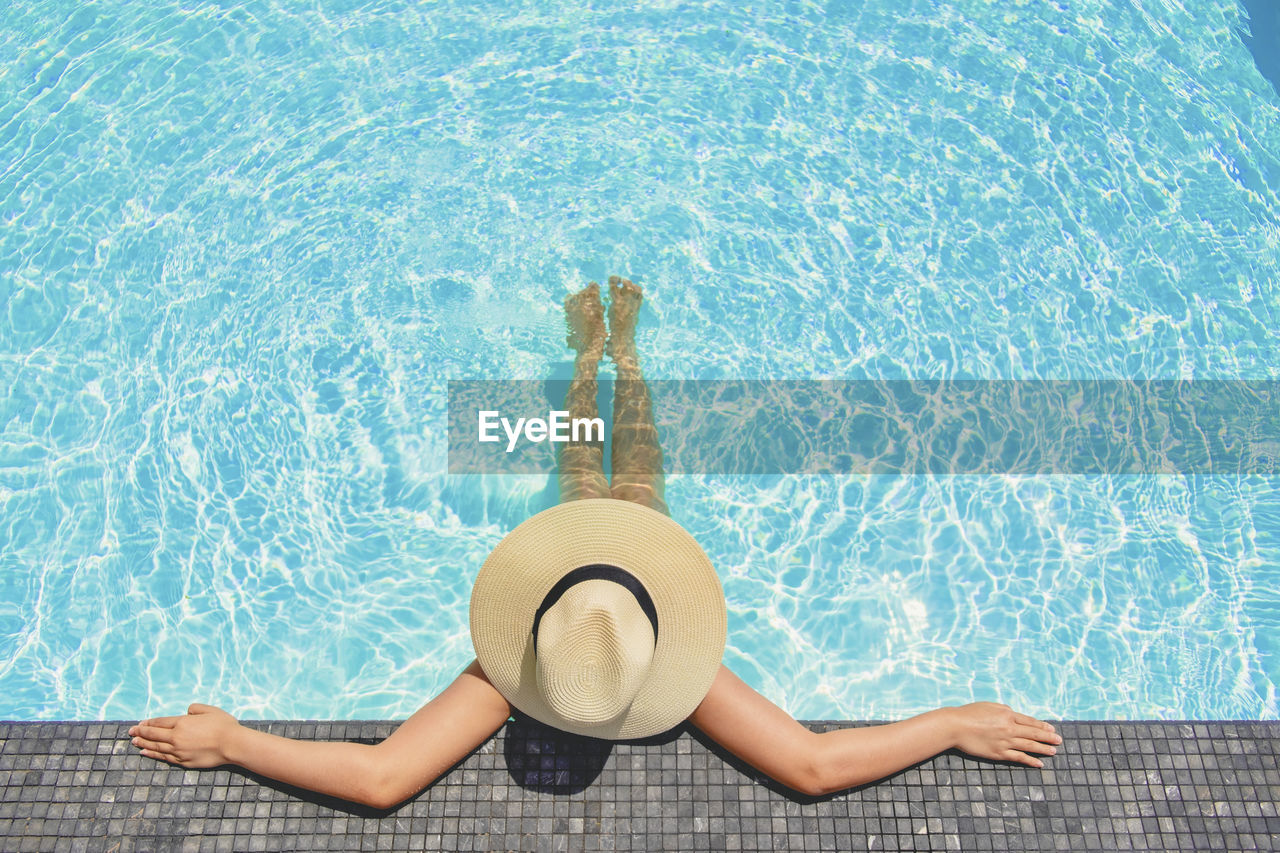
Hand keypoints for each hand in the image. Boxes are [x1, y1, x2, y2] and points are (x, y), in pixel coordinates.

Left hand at [128, 703, 240, 767]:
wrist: (231, 745)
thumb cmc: (223, 725)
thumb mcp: (210, 710)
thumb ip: (195, 708)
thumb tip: (187, 711)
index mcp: (182, 722)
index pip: (160, 722)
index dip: (149, 722)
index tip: (140, 723)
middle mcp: (176, 737)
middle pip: (154, 734)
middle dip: (140, 732)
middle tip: (131, 732)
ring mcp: (178, 751)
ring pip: (156, 747)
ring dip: (144, 744)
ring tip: (135, 742)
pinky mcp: (183, 761)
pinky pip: (163, 757)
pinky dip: (153, 754)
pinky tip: (146, 752)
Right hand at [946, 702, 1061, 768]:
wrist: (956, 726)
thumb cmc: (969, 713)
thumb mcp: (989, 706)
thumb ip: (1004, 710)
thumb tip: (1014, 714)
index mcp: (1007, 714)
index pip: (1030, 721)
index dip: (1042, 725)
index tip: (1052, 729)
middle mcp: (1009, 728)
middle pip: (1033, 733)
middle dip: (1048, 737)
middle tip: (1059, 740)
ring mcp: (1005, 742)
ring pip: (1029, 746)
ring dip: (1043, 749)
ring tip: (1053, 751)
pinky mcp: (999, 753)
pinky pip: (1019, 757)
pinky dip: (1030, 760)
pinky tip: (1039, 763)